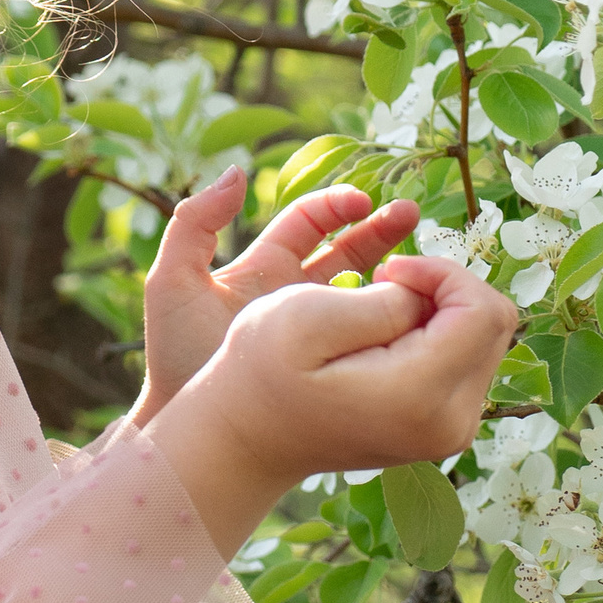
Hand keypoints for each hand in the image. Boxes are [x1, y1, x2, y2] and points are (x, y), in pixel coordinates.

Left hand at [133, 168, 422, 422]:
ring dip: (396, 271)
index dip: (336, 206)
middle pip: (349, 250)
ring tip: (428, 260)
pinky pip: (370, 336)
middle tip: (412, 213)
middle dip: (381, 229)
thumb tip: (237, 173)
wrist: (192, 429)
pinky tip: (418, 311)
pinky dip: (394, 320)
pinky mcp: (334, 365)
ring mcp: (318, 331)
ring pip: (366, 292)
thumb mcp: (175, 282)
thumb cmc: (176, 356)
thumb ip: (194, 223)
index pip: (309, 223)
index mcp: (264, 267)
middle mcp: (296, 294)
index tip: (362, 201)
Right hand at [146, 257, 520, 559]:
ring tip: (379, 312)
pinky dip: (437, 334)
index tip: (388, 271)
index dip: (441, 271)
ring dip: (440, 309)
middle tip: (383, 285)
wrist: (246, 438)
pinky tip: (386, 337)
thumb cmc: (262, 371)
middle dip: (446, 287)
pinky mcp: (443, 429)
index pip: (483, 310)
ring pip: (485, 339)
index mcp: (421, 395)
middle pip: (496, 323)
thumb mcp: (306, 316)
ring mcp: (450, 432)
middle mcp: (450, 423)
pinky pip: (467, 361)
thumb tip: (428, 299)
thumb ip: (382, 301)